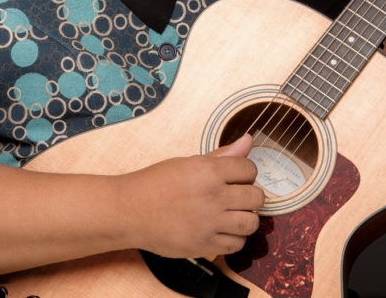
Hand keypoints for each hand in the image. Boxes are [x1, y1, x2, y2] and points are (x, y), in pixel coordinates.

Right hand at [123, 134, 262, 259]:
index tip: (235, 177)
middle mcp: (213, 196)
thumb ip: (221, 155)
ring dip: (244, 218)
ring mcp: (210, 223)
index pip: (249, 169)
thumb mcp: (186, 163)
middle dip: (248, 195)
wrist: (129, 211)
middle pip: (256, 197)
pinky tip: (220, 229)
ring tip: (230, 214)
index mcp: (208, 171)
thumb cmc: (154, 184)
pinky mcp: (205, 245)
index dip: (244, 172)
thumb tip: (247, 141)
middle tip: (234, 196)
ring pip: (251, 222)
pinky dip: (233, 238)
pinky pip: (237, 244)